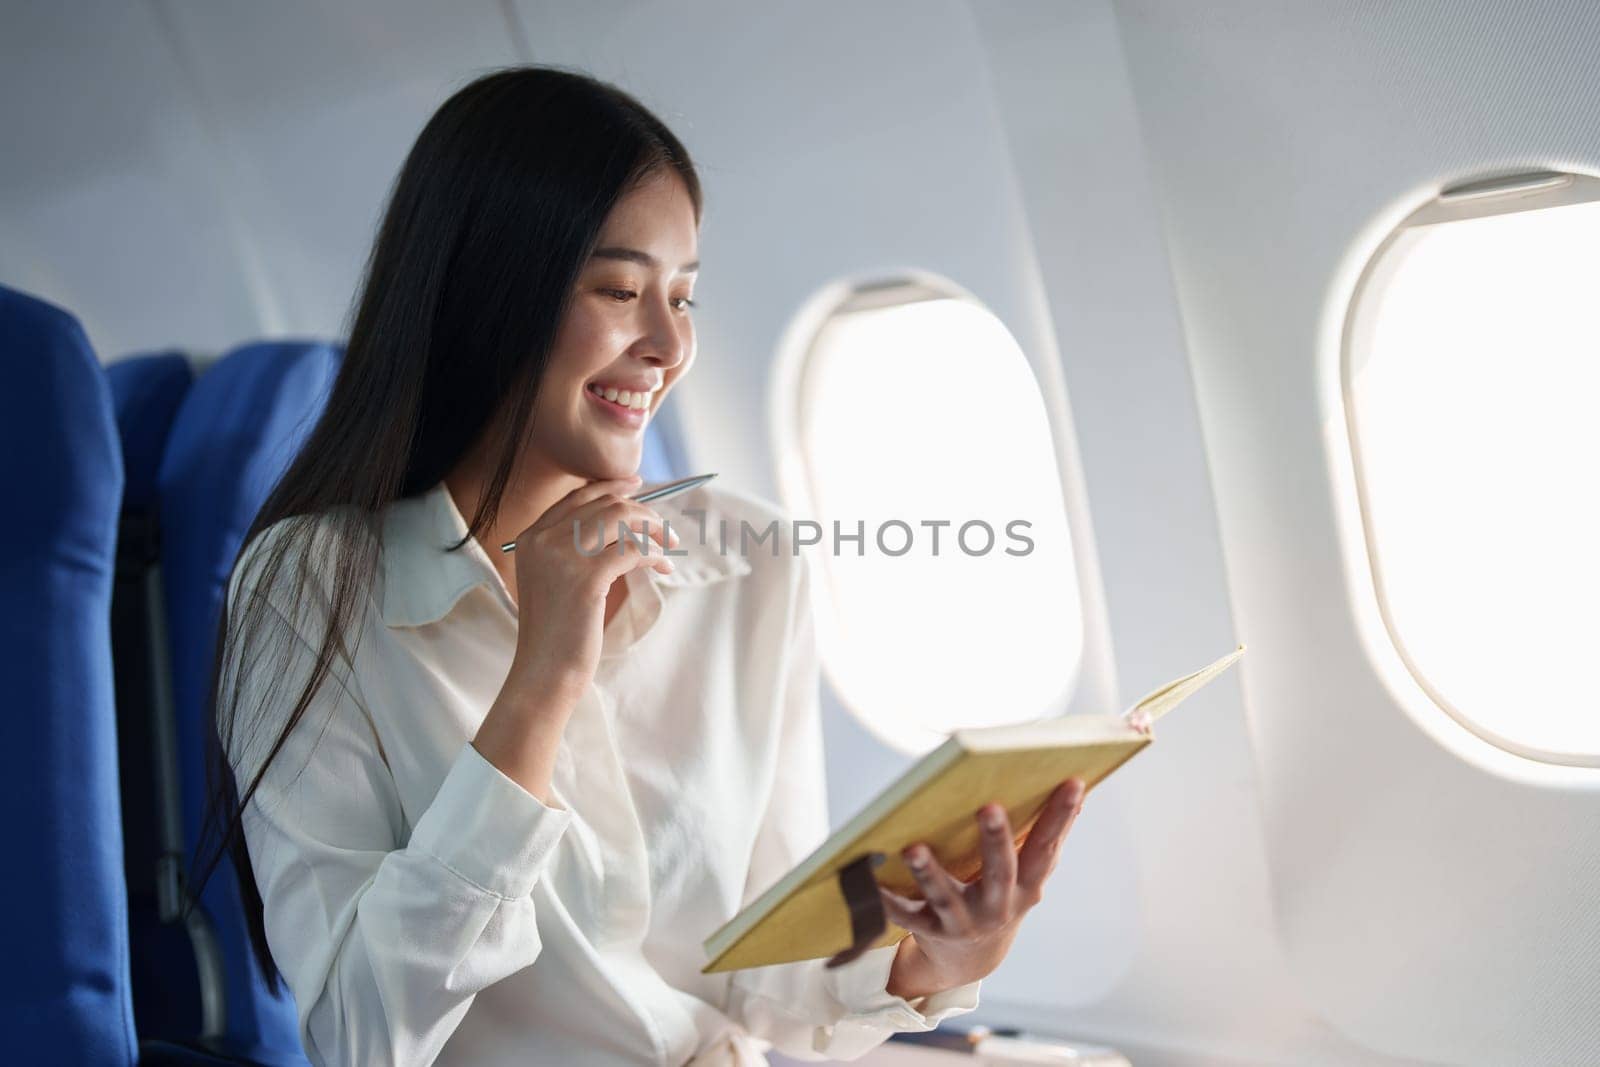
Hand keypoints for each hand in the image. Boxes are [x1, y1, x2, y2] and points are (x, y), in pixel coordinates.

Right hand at [504, 474, 678, 691]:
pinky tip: (663, 567)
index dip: (612, 486)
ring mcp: (563, 557)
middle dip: (642, 511)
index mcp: (531, 537)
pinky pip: (634, 550)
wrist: (544, 671)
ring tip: (670, 546)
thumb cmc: (556, 632)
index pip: (578, 496)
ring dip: (654, 528)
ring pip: (622, 518)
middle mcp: (543, 540)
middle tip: (665, 530)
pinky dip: (655, 555)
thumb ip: (574, 549)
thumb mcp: (554, 580)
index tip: (638, 487)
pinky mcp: (587, 578)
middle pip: (604, 504)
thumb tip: (622, 520)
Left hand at [878, 776, 1086, 997]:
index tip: (1073, 782)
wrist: (970, 960)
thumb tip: (1077, 788)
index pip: (1047, 848)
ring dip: (930, 873)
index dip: (1061, 818)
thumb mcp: (1028, 875)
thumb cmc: (1000, 897)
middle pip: (999, 872)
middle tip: (990, 807)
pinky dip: (885, 898)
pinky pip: (904, 914)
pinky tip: (868, 878)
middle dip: (996, 840)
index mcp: (1026, 888)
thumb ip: (1047, 836)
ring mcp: (962, 922)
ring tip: (914, 848)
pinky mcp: (928, 930)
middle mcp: (997, 907)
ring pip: (946, 896)